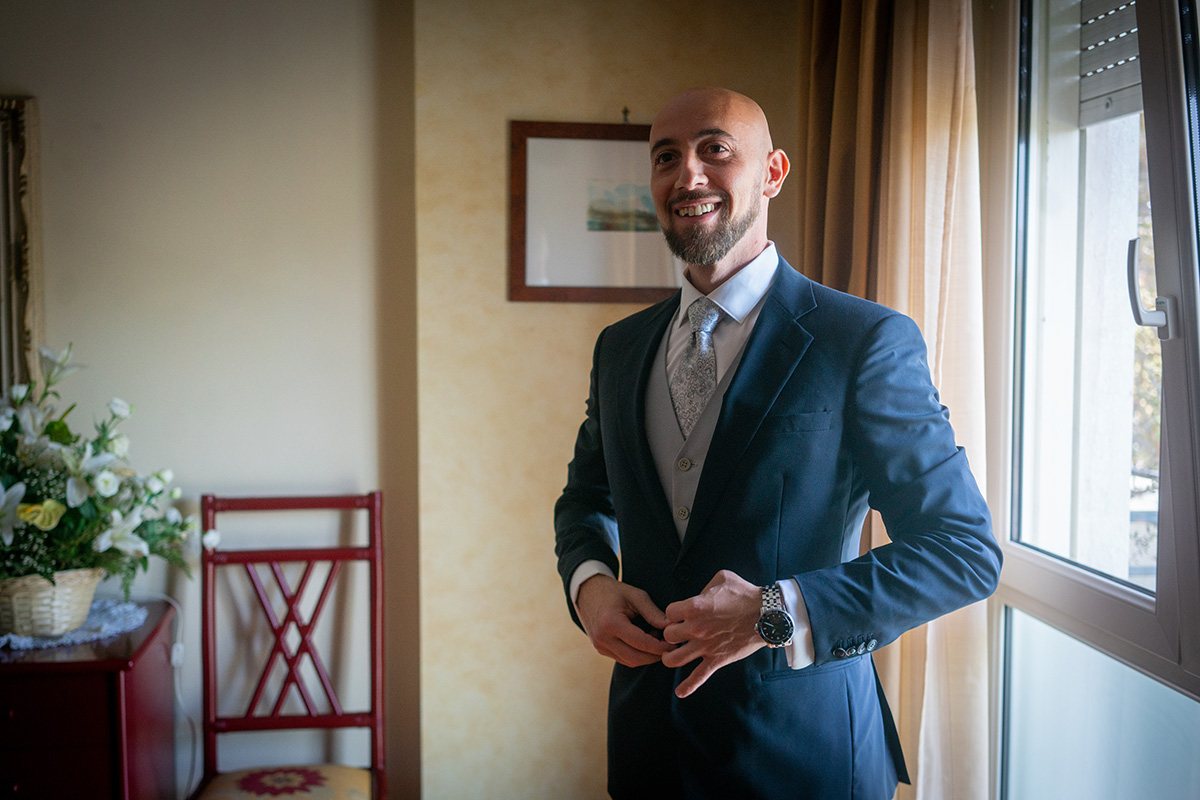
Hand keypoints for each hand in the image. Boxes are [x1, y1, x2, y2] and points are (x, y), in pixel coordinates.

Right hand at [575, 574, 675, 666]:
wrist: (587, 592)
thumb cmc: (613, 591)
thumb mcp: (635, 596)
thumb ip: (653, 613)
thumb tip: (671, 628)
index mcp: (611, 623)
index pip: (641, 643)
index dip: (660, 646)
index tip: (675, 644)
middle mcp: (602, 638)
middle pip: (636, 658)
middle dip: (655, 655)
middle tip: (670, 646)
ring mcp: (599, 646)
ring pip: (630, 661)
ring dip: (647, 656)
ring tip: (657, 639)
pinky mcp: (600, 649)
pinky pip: (623, 658)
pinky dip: (637, 654)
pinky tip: (644, 641)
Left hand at [662, 570, 763, 697]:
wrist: (767, 614)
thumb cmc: (746, 594)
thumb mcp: (722, 578)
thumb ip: (705, 587)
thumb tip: (699, 596)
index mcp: (694, 607)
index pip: (669, 612)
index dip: (673, 613)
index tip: (679, 614)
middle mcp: (695, 628)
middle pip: (668, 636)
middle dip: (671, 633)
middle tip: (677, 632)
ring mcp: (705, 646)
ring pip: (674, 658)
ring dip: (670, 656)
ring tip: (671, 654)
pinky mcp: (717, 660)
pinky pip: (698, 676)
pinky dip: (688, 686)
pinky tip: (680, 692)